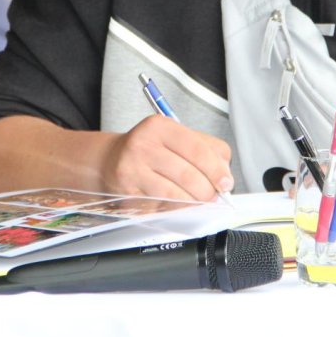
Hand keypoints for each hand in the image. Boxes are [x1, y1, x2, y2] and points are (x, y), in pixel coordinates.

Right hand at [100, 114, 233, 201]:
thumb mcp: (175, 138)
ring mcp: (132, 170)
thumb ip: (205, 149)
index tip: (225, 182)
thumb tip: (225, 176)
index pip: (197, 149)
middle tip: (212, 195)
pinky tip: (175, 204)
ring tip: (196, 201)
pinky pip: (160, 207)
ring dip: (192, 203)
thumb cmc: (149, 150)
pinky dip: (174, 210)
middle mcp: (143, 145)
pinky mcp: (127, 193)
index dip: (216, 170)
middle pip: (188, 175)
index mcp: (160, 127)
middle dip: (207, 191)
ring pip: (175, 195)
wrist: (110, 160)